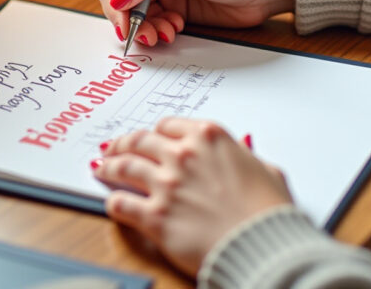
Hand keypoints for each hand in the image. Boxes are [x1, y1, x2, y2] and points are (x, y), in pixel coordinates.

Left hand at [93, 117, 292, 276]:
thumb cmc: (268, 212)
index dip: (155, 133)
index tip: (149, 138)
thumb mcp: (268, 172)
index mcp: (210, 138)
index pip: (169, 126)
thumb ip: (250, 160)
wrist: (261, 244)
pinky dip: (112, 202)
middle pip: (140, 141)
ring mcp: (166, 185)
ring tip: (101, 169)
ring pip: (124, 167)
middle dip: (123, 144)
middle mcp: (184, 155)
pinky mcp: (155, 217)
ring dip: (109, 167)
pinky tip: (111, 203)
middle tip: (114, 149)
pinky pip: (121, 204)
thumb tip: (248, 159)